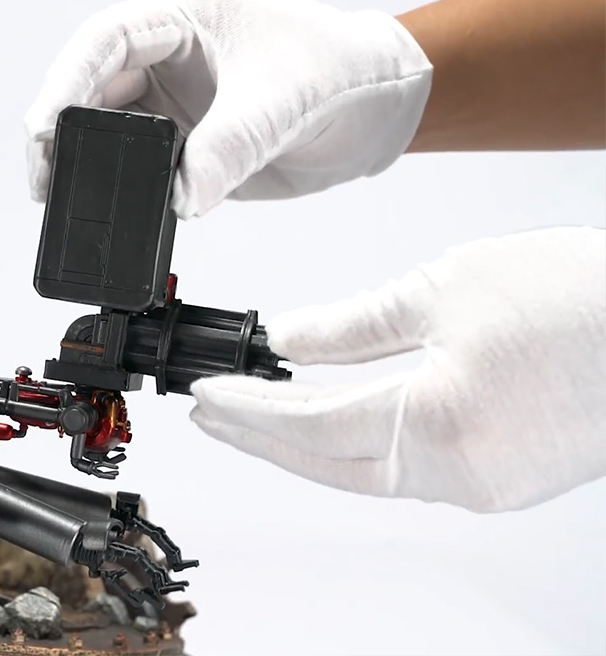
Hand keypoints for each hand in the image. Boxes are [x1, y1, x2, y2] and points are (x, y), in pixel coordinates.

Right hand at [25, 0, 432, 217]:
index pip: (105, 41)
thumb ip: (230, 146)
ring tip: (66, 201)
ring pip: (107, 132)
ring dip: (86, 165)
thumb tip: (181, 197)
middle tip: (44, 177)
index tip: (46, 128)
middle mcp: (168, 56)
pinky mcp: (185, 146)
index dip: (66, 81)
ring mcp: (173, 103)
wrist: (380, 110)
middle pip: (90, 89)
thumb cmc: (344, 70)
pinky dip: (125, 191)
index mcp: (185, 16)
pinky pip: (140, 169)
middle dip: (61, 132)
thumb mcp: (285, 100)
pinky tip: (117, 213)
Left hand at [189, 227, 605, 512]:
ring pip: (365, 475)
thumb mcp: (445, 289)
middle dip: (261, 439)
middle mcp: (455, 469)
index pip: (309, 421)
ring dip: (306, 448)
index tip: (207, 394)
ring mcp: (481, 485)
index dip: (249, 408)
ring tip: (257, 420)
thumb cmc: (580, 300)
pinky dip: (360, 450)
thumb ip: (353, 325)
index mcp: (434, 419)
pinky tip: (335, 426)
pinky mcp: (501, 482)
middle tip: (210, 419)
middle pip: (326, 463)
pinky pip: (407, 473)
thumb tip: (286, 339)